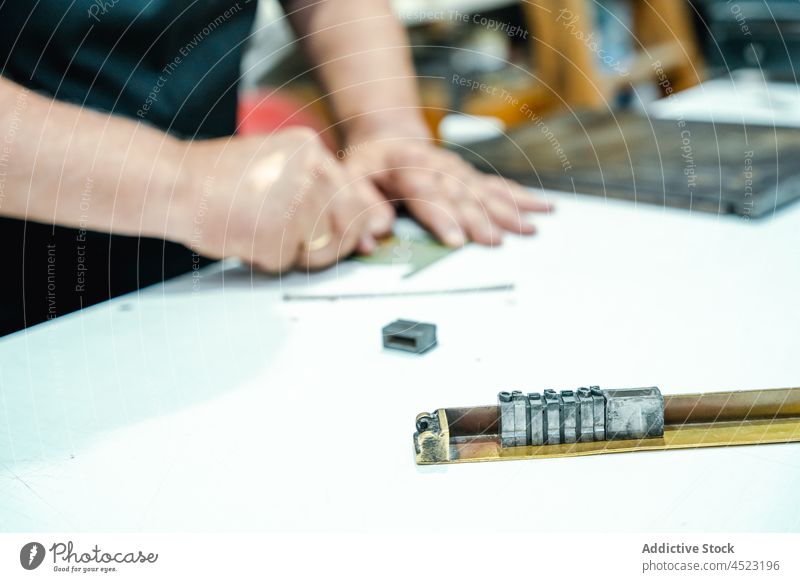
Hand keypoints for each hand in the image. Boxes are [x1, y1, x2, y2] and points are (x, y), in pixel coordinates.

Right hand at [171, 128, 393, 271]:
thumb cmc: (220, 181)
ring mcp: (296, 200)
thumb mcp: (280, 171)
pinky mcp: (277, 231)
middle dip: (323, 244)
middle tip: (289, 236)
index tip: (335, 234)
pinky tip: (244, 237)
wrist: (174, 182)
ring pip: (322, 251)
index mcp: (312, 149)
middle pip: (346, 228)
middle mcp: (311, 169)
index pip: (357, 198)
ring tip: (262, 231)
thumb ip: (323, 196)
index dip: (348, 225)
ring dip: (293, 253)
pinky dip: (264, 261)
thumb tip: (369, 234)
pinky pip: (286, 264)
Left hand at [342, 136, 551, 246]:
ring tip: (530, 229)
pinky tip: (541, 207)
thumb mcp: (350, 179)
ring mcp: (456, 171)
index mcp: (405, 166)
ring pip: (484, 192)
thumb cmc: (367, 164)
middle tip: (497, 243)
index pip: (426, 194)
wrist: (386, 136)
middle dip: (480, 221)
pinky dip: (520, 198)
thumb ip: (361, 207)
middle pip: (461, 196)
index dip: (442, 218)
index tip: (456, 241)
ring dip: (508, 212)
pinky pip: (496, 187)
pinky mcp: (469, 176)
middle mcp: (437, 167)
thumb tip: (372, 236)